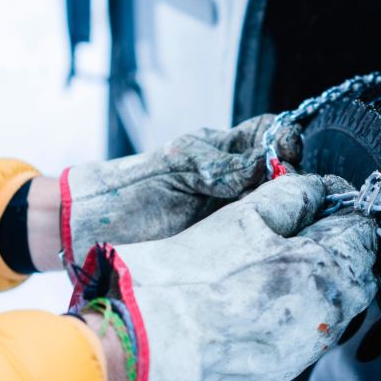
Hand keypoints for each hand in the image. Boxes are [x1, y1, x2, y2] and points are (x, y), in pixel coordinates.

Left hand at [48, 114, 302, 265]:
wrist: (87, 234)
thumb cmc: (125, 192)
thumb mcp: (176, 169)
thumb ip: (223, 166)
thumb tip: (271, 163)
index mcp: (219, 152)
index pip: (268, 134)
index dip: (285, 140)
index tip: (290, 154)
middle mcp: (231, 182)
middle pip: (281, 174)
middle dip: (294, 182)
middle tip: (289, 195)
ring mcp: (230, 215)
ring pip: (276, 208)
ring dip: (286, 212)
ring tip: (283, 222)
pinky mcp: (226, 247)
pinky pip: (258, 239)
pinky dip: (270, 239)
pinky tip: (271, 244)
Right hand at [72, 173, 377, 380]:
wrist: (155, 340)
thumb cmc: (192, 279)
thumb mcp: (244, 216)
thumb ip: (293, 195)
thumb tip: (319, 189)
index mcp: (323, 265)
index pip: (361, 228)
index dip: (343, 207)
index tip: (327, 200)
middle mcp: (327, 310)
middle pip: (360, 268)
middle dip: (342, 245)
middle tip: (309, 228)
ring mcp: (309, 343)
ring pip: (341, 302)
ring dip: (328, 279)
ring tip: (286, 264)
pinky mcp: (289, 365)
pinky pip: (315, 328)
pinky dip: (307, 308)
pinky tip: (272, 297)